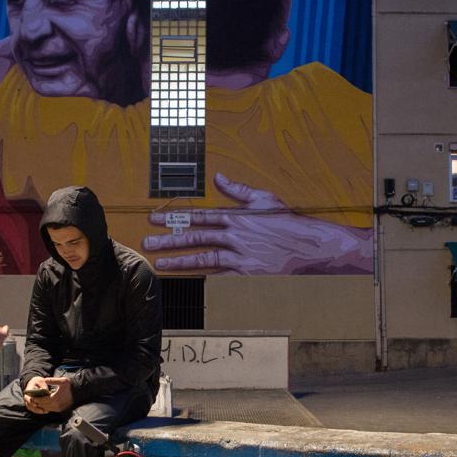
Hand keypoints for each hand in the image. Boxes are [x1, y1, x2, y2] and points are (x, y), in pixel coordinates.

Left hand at [23, 375, 72, 413]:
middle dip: (37, 402)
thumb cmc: (70, 386)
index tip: (32, 396)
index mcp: (56, 398)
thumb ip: (53, 380)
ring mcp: (58, 408)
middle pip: (43, 405)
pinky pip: (50, 410)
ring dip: (41, 405)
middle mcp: (56, 405)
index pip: (43, 400)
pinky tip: (44, 403)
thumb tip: (45, 380)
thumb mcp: (63, 380)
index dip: (37, 398)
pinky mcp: (60, 409)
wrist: (77, 392)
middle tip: (33, 399)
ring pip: (46, 408)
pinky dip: (46, 407)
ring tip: (37, 401)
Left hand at [142, 173, 372, 274]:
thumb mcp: (264, 199)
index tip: (154, 218)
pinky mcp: (247, 274)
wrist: (309, 246)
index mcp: (235, 217)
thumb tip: (219, 176)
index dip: (174, 217)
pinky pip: (221, 276)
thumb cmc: (288, 223)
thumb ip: (238, 189)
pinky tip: (189, 280)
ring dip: (180, 261)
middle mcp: (234, 236)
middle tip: (148, 242)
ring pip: (203, 258)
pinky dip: (205, 278)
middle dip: (169, 240)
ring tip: (160, 264)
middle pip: (195, 237)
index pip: (198, 216)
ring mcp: (239, 256)